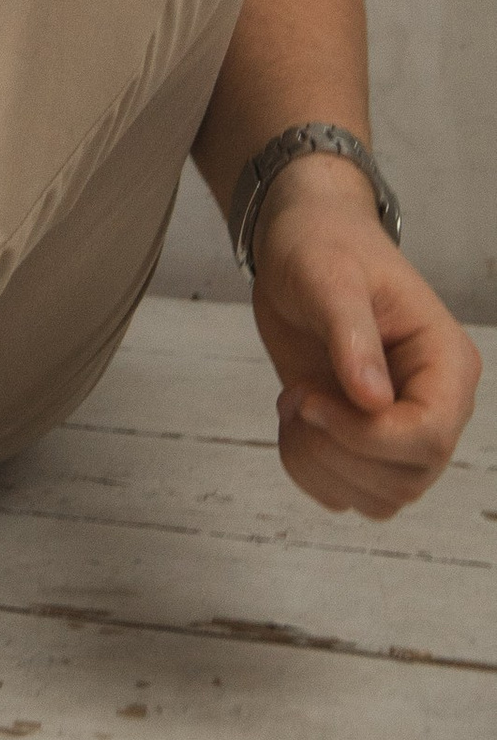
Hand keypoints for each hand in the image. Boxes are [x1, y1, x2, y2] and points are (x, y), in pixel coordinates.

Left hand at [251, 167, 481, 516]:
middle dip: (338, 451)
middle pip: (407, 479)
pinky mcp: (363, 441)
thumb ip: (351, 333)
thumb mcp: (329, 274)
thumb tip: (374, 400)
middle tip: (297, 397)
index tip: (310, 399)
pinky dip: (309, 471)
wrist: (299, 241)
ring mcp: (399, 429)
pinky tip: (294, 420)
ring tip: (295, 403)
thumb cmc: (322, 244)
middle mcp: (433, 404)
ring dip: (320, 464)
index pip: (430, 435)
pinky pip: (348, 494)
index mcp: (446, 363)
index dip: (367, 436)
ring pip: (380, 498)